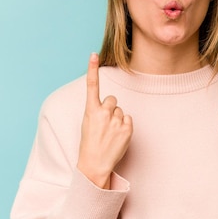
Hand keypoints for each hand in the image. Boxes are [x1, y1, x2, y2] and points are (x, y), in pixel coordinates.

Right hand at [77, 53, 132, 188]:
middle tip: (104, 124)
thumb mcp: (88, 123)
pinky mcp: (127, 128)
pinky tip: (117, 137)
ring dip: (117, 119)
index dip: (92, 69)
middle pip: (112, 100)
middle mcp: (103, 113)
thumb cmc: (90, 143)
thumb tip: (111, 104)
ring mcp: (116, 120)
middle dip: (110, 109)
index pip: (92, 86)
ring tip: (109, 134)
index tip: (93, 54)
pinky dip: (124, 127)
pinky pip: (128, 119)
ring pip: (121, 111)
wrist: (95, 164)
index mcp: (90, 110)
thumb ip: (98, 110)